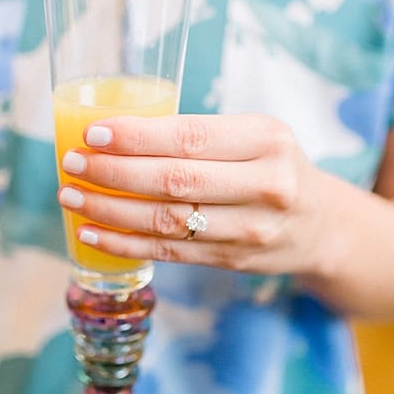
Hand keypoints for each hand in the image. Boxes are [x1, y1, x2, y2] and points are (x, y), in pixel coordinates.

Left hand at [56, 113, 325, 275]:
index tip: (92, 134)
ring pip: (166, 221)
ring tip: (70, 196)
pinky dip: (123, 244)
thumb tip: (110, 133)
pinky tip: (90, 234)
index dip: (136, 137)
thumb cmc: (270, 166)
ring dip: (108, 210)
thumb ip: (197, 135)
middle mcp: (265, 185)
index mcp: (265, 140)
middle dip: (112, 173)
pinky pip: (168, 252)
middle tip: (71, 163)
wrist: (323, 226)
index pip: (190, 138)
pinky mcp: (234, 260)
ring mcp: (251, 229)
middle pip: (173, 181)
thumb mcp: (253, 136)